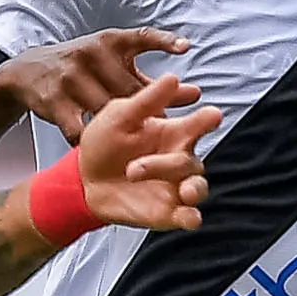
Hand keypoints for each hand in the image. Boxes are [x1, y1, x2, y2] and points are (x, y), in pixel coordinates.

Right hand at [0, 27, 186, 137]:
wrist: (30, 70)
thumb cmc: (82, 67)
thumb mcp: (110, 62)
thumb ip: (147, 79)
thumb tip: (191, 93)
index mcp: (110, 42)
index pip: (142, 37)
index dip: (164, 41)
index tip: (185, 48)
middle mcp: (92, 54)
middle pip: (129, 87)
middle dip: (150, 109)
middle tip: (164, 129)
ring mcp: (72, 77)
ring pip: (105, 110)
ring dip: (121, 130)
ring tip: (135, 147)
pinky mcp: (55, 101)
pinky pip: (78, 128)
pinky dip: (89, 140)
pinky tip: (97, 150)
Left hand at [66, 69, 219, 231]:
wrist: (83, 181)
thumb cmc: (104, 143)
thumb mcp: (119, 116)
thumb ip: (147, 100)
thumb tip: (173, 77)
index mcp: (172, 133)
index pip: (200, 123)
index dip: (208, 119)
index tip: (212, 115)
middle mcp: (178, 159)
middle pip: (191, 160)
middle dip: (169, 163)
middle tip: (133, 169)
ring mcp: (175, 187)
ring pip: (197, 187)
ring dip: (192, 189)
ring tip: (183, 192)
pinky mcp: (168, 212)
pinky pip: (189, 216)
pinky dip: (193, 218)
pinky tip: (190, 218)